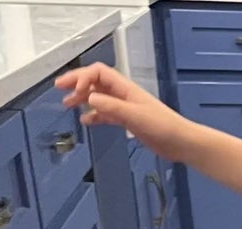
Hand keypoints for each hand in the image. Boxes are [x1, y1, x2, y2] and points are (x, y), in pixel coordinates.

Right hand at [56, 64, 191, 158]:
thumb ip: (112, 107)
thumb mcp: (135, 116)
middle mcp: (123, 95)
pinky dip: (95, 116)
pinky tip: (86, 120)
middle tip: (60, 89)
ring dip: (83, 99)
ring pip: (99, 98)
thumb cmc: (164, 127)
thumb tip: (89, 98)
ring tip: (68, 105)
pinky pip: (107, 115)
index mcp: (125, 88)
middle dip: (77, 83)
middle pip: (95, 82)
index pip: (98, 73)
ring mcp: (126, 108)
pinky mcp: (129, 121)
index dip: (82, 77)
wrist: (182, 143)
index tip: (71, 89)